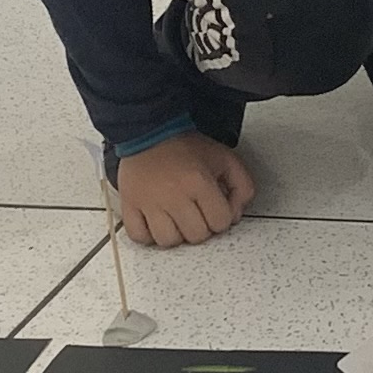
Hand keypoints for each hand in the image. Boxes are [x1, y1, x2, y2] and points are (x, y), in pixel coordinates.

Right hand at [114, 133, 254, 245]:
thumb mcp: (225, 159)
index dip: (222, 218)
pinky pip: (139, 236)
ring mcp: (149, 202)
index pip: (220, 223)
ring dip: (176, 234)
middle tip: (197, 213)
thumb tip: (236, 213)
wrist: (151, 132)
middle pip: (196, 236)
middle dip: (201, 227)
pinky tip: (156, 224)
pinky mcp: (130, 204)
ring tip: (177, 220)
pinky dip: (148, 235)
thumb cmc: (185, 147)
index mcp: (199, 182)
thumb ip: (243, 186)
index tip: (215, 208)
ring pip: (168, 240)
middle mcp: (174, 195)